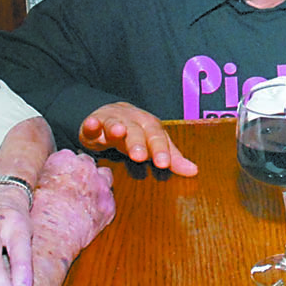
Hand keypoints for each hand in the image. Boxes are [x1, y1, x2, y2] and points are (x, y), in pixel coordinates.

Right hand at [30, 149, 116, 262]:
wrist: (49, 237)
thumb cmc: (36, 214)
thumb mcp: (34, 184)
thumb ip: (47, 173)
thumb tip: (48, 175)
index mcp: (65, 158)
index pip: (70, 156)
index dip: (67, 169)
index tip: (63, 178)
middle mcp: (86, 167)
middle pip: (88, 164)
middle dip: (83, 174)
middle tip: (74, 189)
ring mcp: (100, 185)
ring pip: (105, 177)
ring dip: (97, 185)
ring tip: (85, 199)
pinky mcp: (109, 205)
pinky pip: (109, 200)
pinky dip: (102, 205)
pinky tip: (90, 214)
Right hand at [79, 102, 198, 175]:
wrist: (111, 113)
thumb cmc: (137, 133)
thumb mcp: (155, 144)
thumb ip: (172, 157)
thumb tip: (194, 171)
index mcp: (150, 127)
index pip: (157, 138)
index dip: (161, 150)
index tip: (163, 164)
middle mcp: (132, 122)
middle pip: (136, 131)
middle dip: (138, 143)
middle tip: (139, 156)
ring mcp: (112, 122)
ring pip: (114, 124)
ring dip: (116, 128)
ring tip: (118, 132)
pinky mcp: (93, 125)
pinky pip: (91, 124)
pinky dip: (91, 124)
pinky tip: (91, 125)